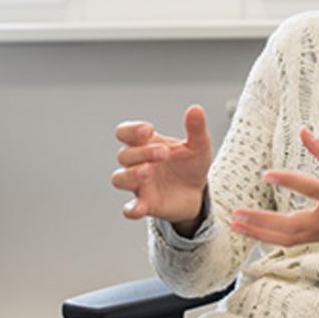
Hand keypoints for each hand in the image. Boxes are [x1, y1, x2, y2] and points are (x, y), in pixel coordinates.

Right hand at [111, 105, 212, 226]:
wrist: (197, 191)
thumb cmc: (191, 164)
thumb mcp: (199, 145)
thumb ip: (196, 128)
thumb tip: (195, 109)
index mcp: (147, 144)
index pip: (125, 133)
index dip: (131, 130)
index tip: (148, 130)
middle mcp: (138, 163)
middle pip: (124, 155)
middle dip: (142, 152)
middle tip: (164, 152)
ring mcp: (140, 184)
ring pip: (120, 178)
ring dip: (131, 174)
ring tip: (148, 171)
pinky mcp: (146, 204)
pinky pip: (130, 208)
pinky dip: (131, 208)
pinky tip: (138, 208)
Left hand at [229, 127, 318, 246]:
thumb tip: (303, 132)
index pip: (311, 188)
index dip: (288, 180)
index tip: (267, 174)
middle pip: (290, 226)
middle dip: (261, 221)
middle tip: (236, 214)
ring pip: (288, 239)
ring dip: (260, 233)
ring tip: (237, 225)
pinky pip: (293, 241)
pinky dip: (271, 238)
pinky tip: (255, 232)